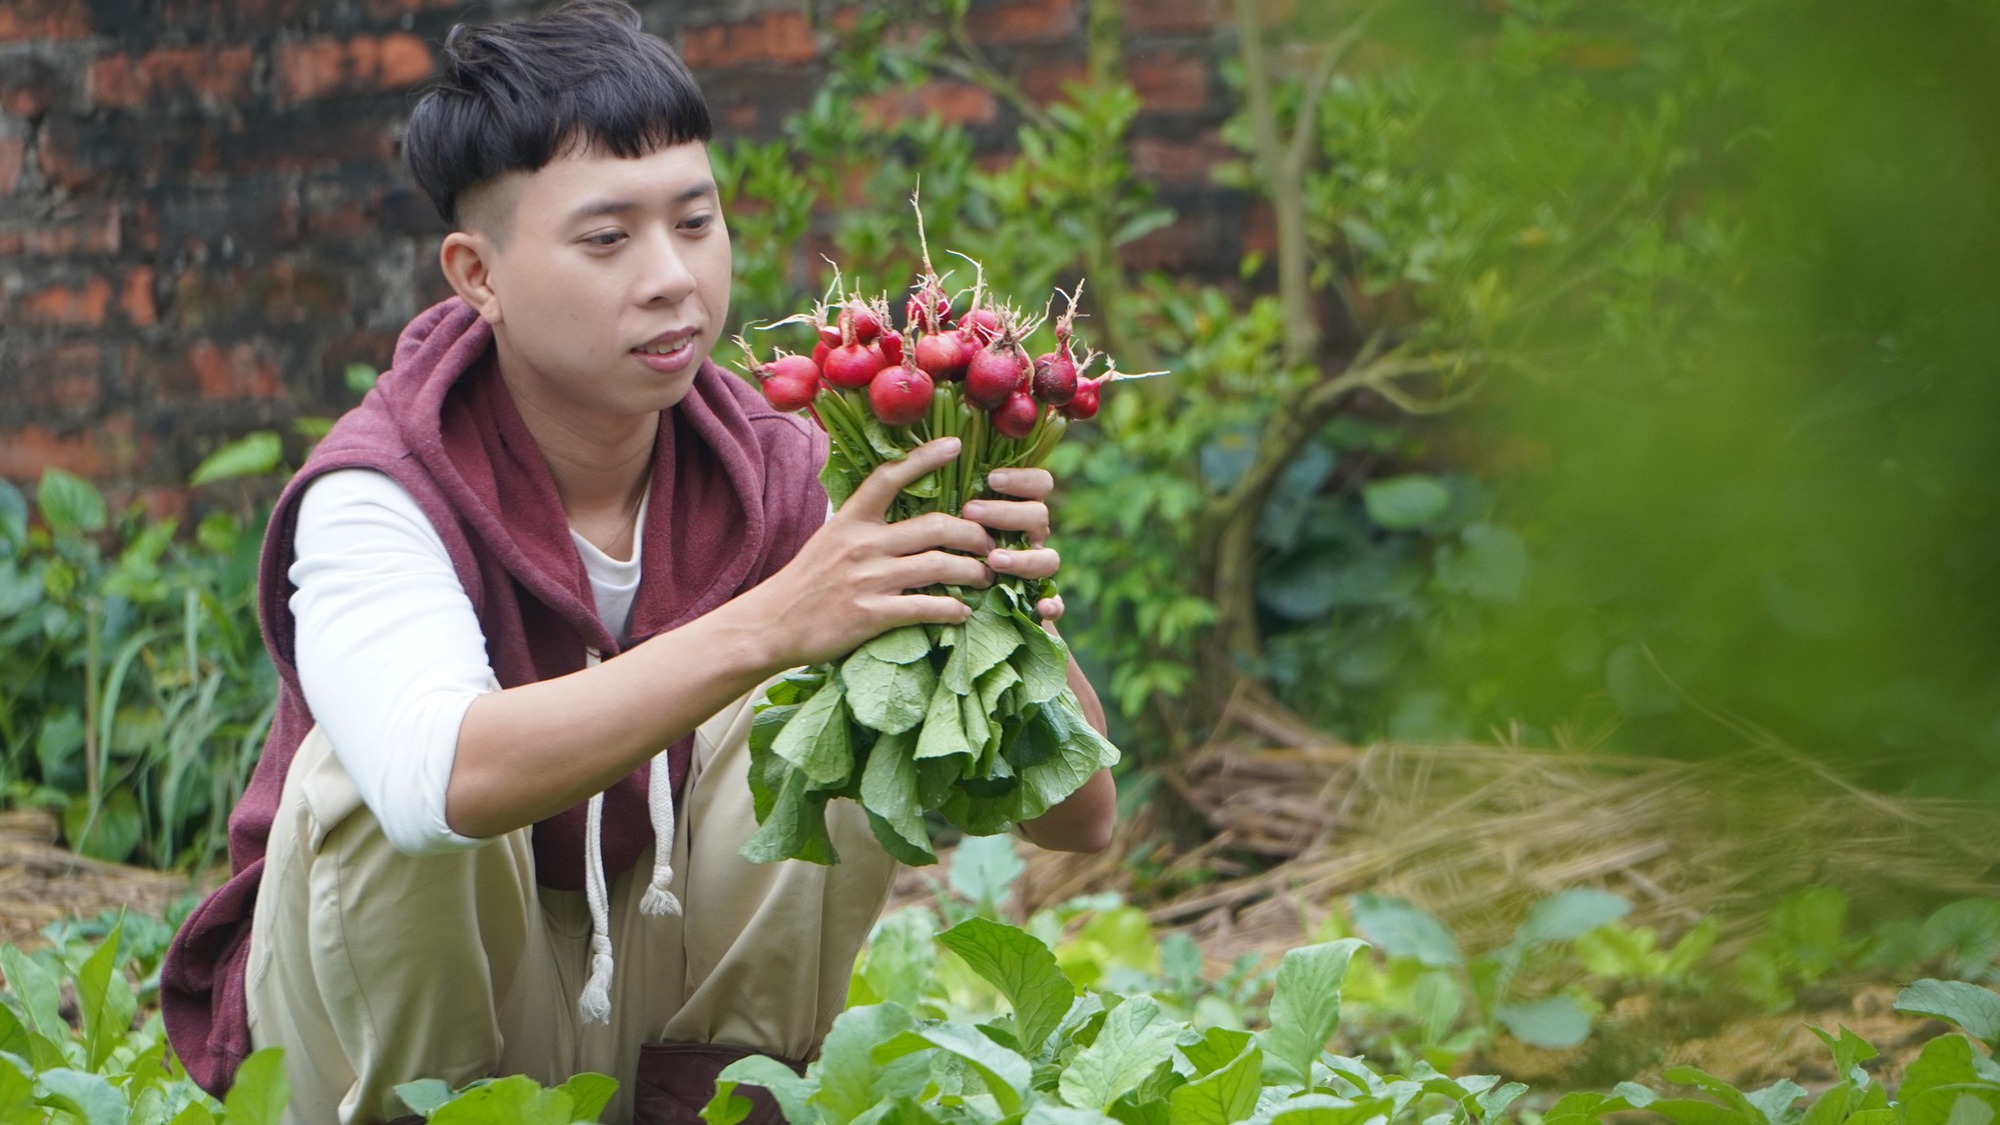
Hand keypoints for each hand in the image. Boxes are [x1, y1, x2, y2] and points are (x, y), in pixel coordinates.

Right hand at [743, 438, 998, 667]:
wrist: (771, 625)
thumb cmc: (806, 583)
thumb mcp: (829, 540)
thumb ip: (864, 525)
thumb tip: (902, 512)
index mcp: (851, 520)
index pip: (889, 478)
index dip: (924, 458)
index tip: (954, 446)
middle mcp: (862, 545)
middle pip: (934, 526)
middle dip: (973, 533)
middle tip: (989, 543)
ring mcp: (868, 580)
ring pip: (938, 565)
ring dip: (972, 571)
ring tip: (985, 577)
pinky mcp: (871, 615)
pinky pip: (924, 607)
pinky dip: (951, 609)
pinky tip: (963, 612)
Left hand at [964, 466, 1063, 620]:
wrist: (963, 603)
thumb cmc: (950, 550)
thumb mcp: (952, 520)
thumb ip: (954, 495)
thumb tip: (937, 456)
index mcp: (1019, 510)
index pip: (1040, 483)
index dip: (1022, 479)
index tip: (991, 478)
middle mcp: (1033, 536)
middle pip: (1039, 516)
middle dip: (1005, 513)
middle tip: (970, 511)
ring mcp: (1037, 569)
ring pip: (1050, 559)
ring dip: (1024, 558)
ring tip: (993, 560)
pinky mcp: (1039, 602)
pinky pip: (1056, 604)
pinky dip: (1053, 605)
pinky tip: (1042, 609)